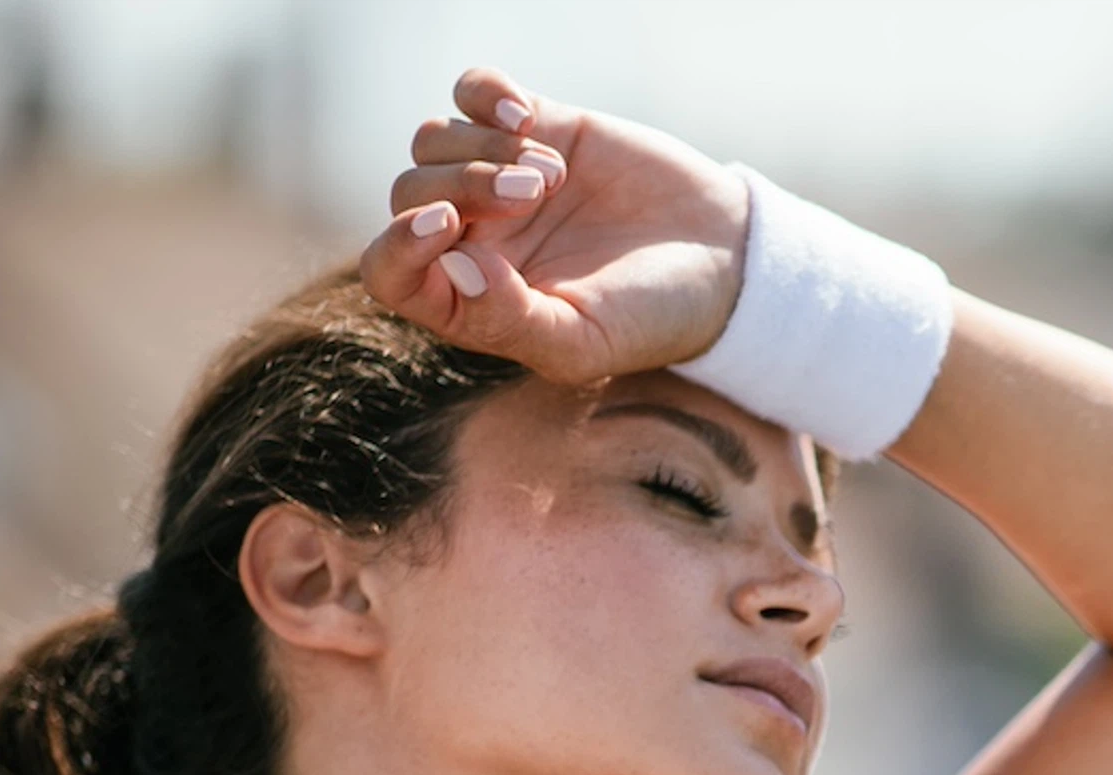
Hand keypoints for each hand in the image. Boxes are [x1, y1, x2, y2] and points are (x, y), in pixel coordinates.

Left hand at [357, 67, 751, 382]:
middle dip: (463, 186)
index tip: (448, 225)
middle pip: (410, 193)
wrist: (721, 260)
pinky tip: (530, 115)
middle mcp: (472, 238)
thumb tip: (453, 266)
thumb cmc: (651, 317)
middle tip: (536, 194)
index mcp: (471, 301)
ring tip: (553, 174)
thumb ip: (510, 320)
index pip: (392, 272)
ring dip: (482, 147)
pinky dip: (486, 94)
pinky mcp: (533, 127)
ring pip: (432, 141)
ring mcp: (497, 178)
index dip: (399, 245)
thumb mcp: (586, 343)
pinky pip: (470, 93)